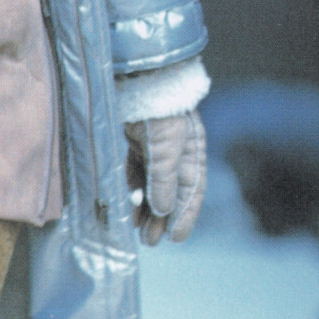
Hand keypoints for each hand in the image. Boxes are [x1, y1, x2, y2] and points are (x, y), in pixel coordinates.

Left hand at [125, 111, 205, 244]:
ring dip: (144, 207)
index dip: (184, 216)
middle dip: (160, 218)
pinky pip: (134, 172)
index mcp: (192, 153)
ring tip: (136, 229)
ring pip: (150, 185)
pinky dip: (131, 189)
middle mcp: (175, 152)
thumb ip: (164, 180)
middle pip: (169, 192)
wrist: (139, 77)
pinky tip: (126, 205)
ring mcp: (153, 147)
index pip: (192, 192)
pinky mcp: (134, 141)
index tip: (175, 239)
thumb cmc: (160, 111)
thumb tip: (162, 210)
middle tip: (150, 241)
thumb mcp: (166, 149)